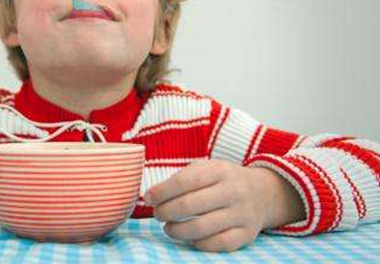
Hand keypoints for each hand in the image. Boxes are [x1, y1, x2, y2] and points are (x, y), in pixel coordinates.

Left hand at [144, 159, 304, 251]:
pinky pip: (217, 244)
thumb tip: (152, 196)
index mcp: (219, 171)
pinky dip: (198, 243)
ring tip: (168, 227)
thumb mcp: (207, 168)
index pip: (184, 182)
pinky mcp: (246, 234)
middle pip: (189, 205)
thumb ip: (182, 178)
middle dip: (165, 212)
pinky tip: (190, 237)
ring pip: (201, 228)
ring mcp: (241, 214)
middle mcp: (232, 191)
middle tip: (157, 214)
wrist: (264, 192)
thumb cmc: (223, 180)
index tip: (148, 198)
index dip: (162, 191)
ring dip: (177, 231)